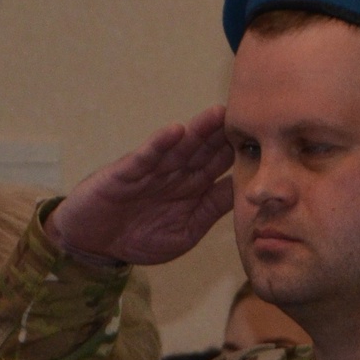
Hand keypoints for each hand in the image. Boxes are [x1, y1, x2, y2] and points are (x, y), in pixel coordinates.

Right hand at [46, 109, 236, 266]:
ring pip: (179, 148)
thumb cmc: (137, 239)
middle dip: (224, 135)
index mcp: (191, 189)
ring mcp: (150, 171)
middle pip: (204, 151)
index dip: (239, 155)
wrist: (92, 244)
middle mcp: (174, 175)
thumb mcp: (184, 232)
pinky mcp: (125, 173)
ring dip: (198, 131)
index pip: (219, 167)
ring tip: (218, 114)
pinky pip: (145, 157)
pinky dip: (159, 145)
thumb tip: (244, 194)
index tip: (266, 143)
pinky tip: (175, 132)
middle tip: (250, 117)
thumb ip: (211, 211)